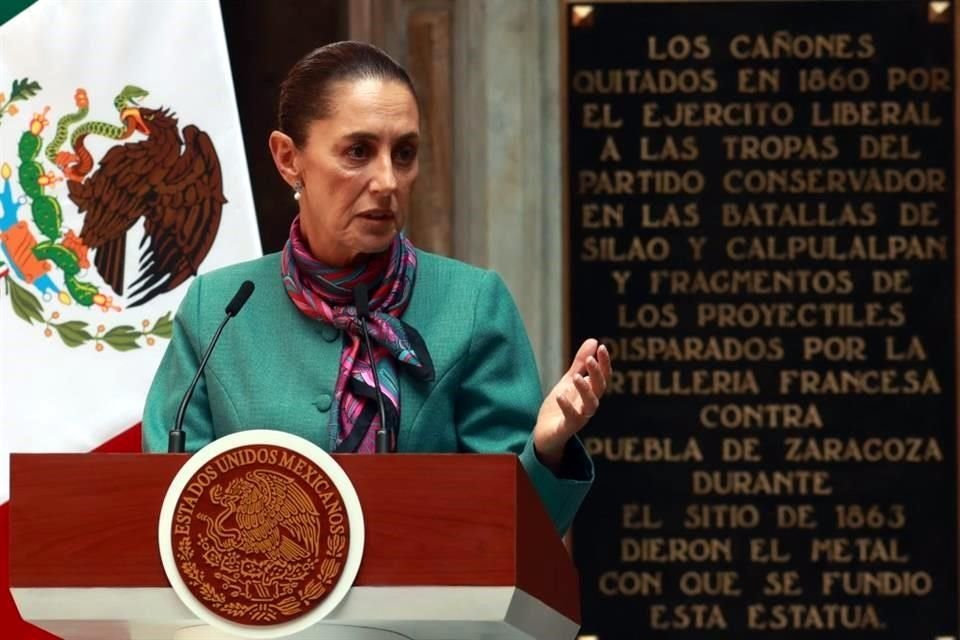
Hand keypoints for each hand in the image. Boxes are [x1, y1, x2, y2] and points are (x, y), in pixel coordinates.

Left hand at [533, 338, 611, 468]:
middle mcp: (588, 405)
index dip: (604, 363)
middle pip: (600, 389)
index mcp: (590, 393)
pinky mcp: (567, 428)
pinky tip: (560, 395)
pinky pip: (572, 419)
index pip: (603, 377)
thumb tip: (594, 340)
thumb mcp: (568, 381)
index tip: (602, 347)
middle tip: (590, 360)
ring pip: (591, 405)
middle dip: (596, 374)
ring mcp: (580, 417)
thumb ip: (579, 364)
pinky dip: (567, 407)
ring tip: (575, 377)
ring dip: (585, 390)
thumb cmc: (560, 407)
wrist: (545, 434)